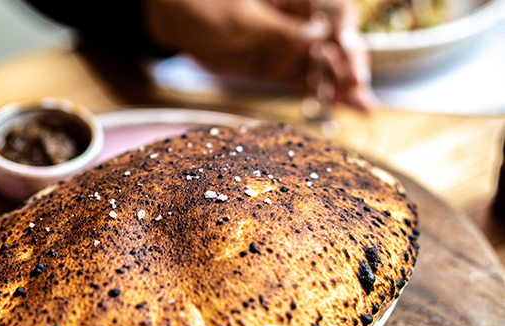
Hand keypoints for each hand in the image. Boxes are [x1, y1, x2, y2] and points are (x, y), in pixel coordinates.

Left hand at [145, 0, 376, 110]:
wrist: (175, 18)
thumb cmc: (208, 4)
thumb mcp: (245, 18)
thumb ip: (281, 30)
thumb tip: (319, 36)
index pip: (334, 12)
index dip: (345, 32)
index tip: (347, 51)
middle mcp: (299, 20)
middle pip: (334, 42)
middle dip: (349, 65)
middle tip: (358, 89)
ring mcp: (288, 45)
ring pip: (322, 65)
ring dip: (341, 84)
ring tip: (360, 105)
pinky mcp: (275, 66)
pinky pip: (302, 80)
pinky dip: (319, 92)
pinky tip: (339, 105)